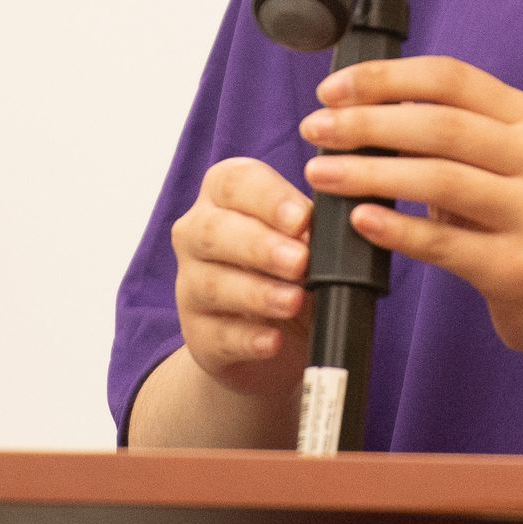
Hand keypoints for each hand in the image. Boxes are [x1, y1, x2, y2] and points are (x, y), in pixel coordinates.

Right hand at [171, 157, 314, 398]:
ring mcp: (191, 286)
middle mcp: (196, 234)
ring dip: (257, 292)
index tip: (302, 218)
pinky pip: (217, 335)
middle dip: (260, 245)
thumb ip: (314, 230)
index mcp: (223, 195)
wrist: (276, 336)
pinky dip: (248, 338)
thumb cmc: (292, 267)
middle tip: (301, 261)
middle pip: (213, 231)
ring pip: (211, 284)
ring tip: (294, 301)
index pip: (233, 182)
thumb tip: (331, 230)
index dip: (268, 198)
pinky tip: (273, 341)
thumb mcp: (306, 240)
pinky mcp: (198, 335)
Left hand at [297, 56, 522, 366]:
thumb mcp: (507, 165)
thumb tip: (365, 108)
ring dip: (370, 172)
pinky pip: (446, 244)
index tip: (333, 88)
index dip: (385, 78)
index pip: (450, 79)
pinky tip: (361, 221)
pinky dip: (397, 229)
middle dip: (366, 122)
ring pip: (440, 178)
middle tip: (315, 130)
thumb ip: (452, 138)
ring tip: (321, 173)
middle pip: (439, 124)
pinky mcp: (519, 267)